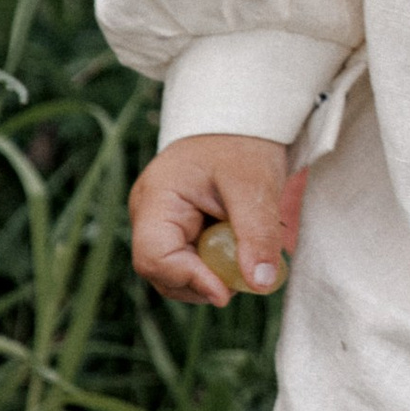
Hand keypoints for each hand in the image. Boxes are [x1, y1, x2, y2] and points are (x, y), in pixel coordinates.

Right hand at [129, 133, 303, 305]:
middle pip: (162, 273)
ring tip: (246, 258)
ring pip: (177, 273)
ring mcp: (162, 224)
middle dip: (203, 283)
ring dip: (213, 277)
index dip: (189, 280)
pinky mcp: (179, 230)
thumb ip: (256, 234)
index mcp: (156, 200)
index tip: (227, 291)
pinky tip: (241, 252)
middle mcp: (149, 215)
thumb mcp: (255, 185)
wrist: (242, 120)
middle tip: (245, 276)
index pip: (154, 257)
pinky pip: (192, 261)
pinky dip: (217, 266)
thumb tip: (260, 285)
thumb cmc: (243, 143)